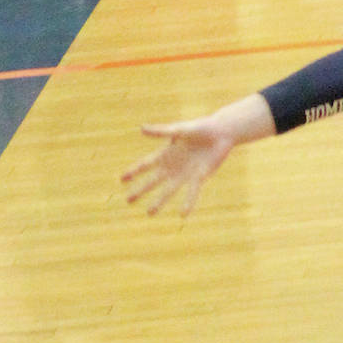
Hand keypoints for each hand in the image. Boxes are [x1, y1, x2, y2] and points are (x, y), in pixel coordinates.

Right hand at [122, 116, 238, 216]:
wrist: (221, 133)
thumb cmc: (200, 128)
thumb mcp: (179, 130)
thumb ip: (161, 131)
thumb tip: (141, 128)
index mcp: (166, 153)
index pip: (146, 164)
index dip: (134, 171)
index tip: (121, 179)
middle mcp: (173, 166)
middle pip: (153, 180)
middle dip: (141, 190)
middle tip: (128, 200)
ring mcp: (185, 173)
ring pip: (169, 190)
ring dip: (159, 201)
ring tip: (149, 213)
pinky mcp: (199, 177)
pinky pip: (192, 192)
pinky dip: (188, 202)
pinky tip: (183, 214)